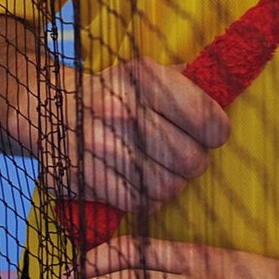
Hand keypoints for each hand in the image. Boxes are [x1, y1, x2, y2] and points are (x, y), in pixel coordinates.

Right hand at [45, 56, 228, 213]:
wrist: (52, 110)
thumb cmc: (114, 95)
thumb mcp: (145, 74)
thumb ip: (186, 80)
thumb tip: (226, 87)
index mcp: (143, 77)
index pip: (206, 118)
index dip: (216, 131)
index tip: (209, 133)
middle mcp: (121, 108)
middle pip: (191, 160)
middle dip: (193, 162)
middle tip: (182, 156)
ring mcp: (99, 144)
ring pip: (168, 187)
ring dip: (170, 184)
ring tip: (158, 169)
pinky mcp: (84, 176)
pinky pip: (140, 204)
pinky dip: (145, 199)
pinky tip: (136, 182)